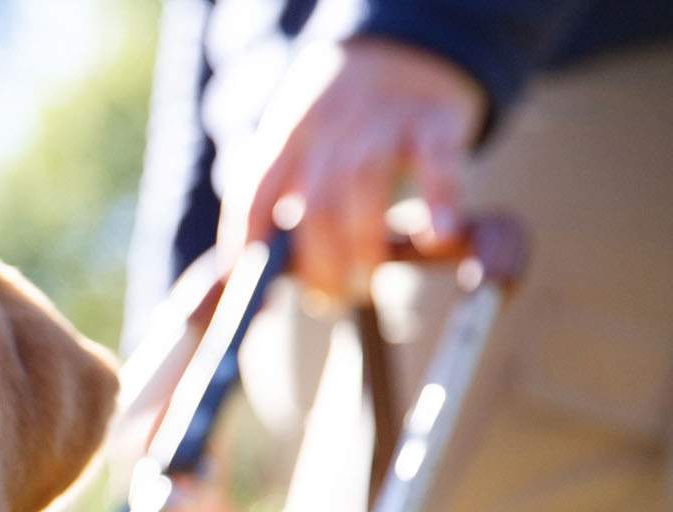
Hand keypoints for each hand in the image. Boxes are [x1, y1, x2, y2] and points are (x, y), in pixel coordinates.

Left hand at [220, 38, 486, 301]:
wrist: (405, 49)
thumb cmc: (344, 126)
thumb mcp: (298, 145)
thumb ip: (271, 199)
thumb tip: (234, 271)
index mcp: (287, 134)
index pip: (254, 189)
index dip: (245, 239)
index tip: (244, 281)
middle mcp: (331, 126)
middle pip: (316, 202)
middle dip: (319, 262)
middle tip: (328, 298)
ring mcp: (384, 123)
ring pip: (365, 187)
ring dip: (364, 247)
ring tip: (365, 285)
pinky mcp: (437, 122)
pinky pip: (437, 162)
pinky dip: (440, 200)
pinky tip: (439, 236)